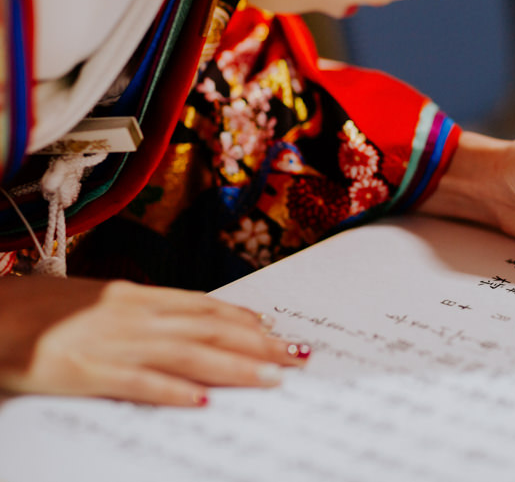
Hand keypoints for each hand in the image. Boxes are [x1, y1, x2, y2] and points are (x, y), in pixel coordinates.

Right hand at [0, 275, 310, 405]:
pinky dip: (170, 391)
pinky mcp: (77, 370)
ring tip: (272, 378)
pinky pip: (133, 382)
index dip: (244, 318)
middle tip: (297, 357)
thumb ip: (136, 311)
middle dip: (257, 344)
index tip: (275, 330)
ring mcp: (105, 341)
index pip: (202, 306)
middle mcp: (129, 313)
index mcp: (132, 295)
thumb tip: (179, 323)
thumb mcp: (92, 301)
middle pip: (207, 329)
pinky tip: (201, 401)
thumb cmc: (35, 309)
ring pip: (185, 353)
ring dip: (234, 366)